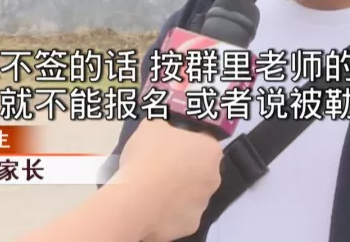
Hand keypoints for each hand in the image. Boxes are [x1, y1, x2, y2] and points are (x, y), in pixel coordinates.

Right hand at [113, 120, 222, 241]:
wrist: (135, 200)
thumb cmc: (147, 157)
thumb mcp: (151, 125)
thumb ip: (164, 125)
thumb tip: (164, 128)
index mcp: (210, 150)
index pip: (202, 142)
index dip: (184, 142)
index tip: (167, 146)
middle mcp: (214, 178)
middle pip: (200, 169)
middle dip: (184, 167)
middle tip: (159, 166)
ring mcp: (203, 204)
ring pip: (192, 193)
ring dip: (178, 190)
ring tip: (152, 188)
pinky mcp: (191, 225)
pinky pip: (181, 214)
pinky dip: (170, 211)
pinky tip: (153, 206)